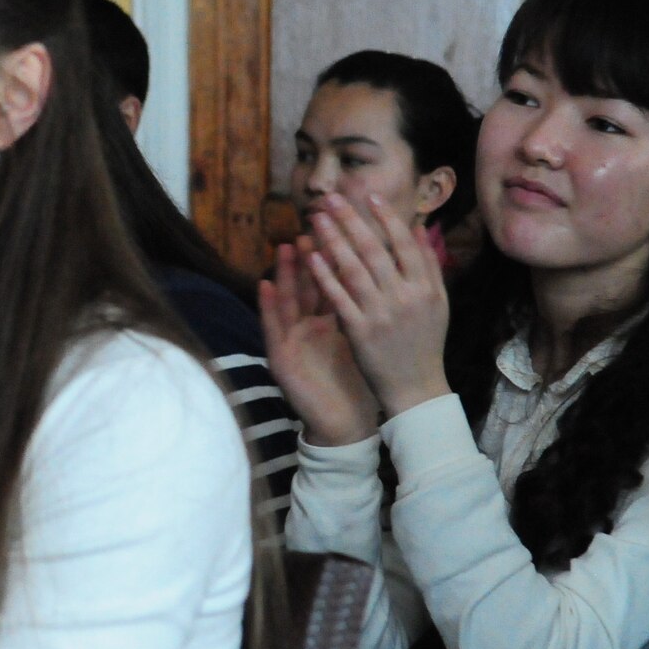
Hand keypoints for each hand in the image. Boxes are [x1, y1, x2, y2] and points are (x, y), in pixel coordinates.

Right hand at [260, 236, 378, 445]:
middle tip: (312, 224)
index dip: (338, 255)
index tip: (345, 227)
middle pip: (308, 285)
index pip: (334, 281)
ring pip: (287, 300)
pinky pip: (272, 328)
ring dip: (284, 273)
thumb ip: (367, 308)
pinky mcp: (281, 357)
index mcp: (331, 320)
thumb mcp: (362, 338)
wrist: (343, 424)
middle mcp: (308, 325)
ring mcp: (293, 340)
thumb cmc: (354, 382)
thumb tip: (384, 276)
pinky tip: (264, 285)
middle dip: (310, 255)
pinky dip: (267, 306)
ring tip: (283, 245)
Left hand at [305, 193, 452, 418]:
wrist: (416, 388)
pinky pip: (339, 297)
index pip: (404, 244)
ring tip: (317, 218)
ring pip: (354, 268)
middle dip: (351, 220)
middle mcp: (405, 297)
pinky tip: (311, 256)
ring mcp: (382, 314)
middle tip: (331, 197)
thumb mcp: (438, 302)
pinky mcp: (360, 331)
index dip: (386, 217)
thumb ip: (430, 264)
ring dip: (333, 240)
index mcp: (425, 287)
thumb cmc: (425, 342)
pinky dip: (325, 275)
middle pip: (374, 249)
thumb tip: (420, 227)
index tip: (368, 194)